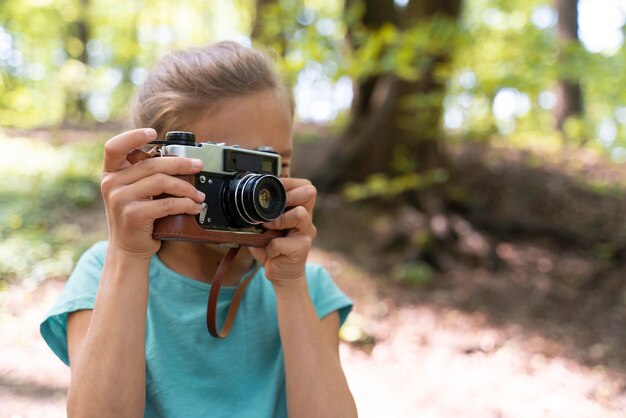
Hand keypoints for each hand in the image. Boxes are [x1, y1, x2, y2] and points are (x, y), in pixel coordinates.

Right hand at [101, 128, 205, 259]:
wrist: (127, 250)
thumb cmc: (136, 218)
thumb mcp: (133, 192)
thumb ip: (143, 175)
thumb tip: (177, 159)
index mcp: (111, 174)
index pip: (114, 147)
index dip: (133, 136)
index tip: (153, 132)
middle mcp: (111, 184)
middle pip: (151, 163)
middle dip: (180, 163)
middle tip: (198, 166)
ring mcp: (120, 199)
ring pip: (162, 181)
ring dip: (186, 187)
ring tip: (198, 194)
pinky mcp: (133, 215)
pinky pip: (167, 203)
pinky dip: (186, 204)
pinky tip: (194, 207)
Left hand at [249, 178, 316, 286]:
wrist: (282, 274)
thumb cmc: (274, 248)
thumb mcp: (267, 228)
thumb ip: (262, 214)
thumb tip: (243, 201)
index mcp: (301, 210)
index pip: (305, 186)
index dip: (289, 183)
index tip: (273, 189)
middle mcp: (307, 219)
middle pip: (310, 192)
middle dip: (288, 195)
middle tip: (273, 208)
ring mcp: (306, 233)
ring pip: (300, 214)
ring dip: (279, 219)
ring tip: (268, 227)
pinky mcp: (302, 248)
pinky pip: (283, 242)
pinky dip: (271, 247)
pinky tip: (269, 251)